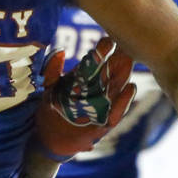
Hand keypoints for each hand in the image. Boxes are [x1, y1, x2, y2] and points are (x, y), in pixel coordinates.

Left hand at [34, 36, 136, 159]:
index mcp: (86, 80)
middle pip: (111, 72)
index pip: (97, 62)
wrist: (48, 137)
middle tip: (126, 45)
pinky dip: (124, 101)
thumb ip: (53, 70)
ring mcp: (102, 107)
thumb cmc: (52, 109)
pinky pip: (116, 112)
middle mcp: (97, 91)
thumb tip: (61, 51)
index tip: (107, 40)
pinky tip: (130, 88)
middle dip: (119, 59)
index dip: (103, 51)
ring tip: (129, 62)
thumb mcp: (51, 88)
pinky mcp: (102, 124)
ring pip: (117, 89)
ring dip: (124, 76)